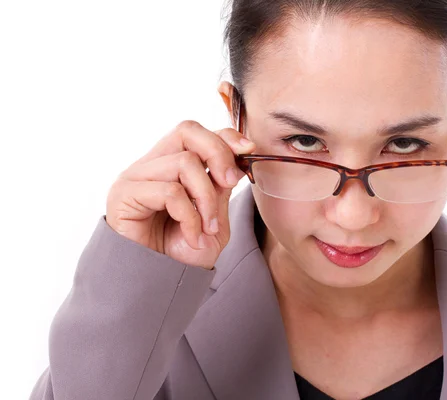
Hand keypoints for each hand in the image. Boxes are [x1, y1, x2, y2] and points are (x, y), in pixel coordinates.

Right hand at [106, 120, 254, 268]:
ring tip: (208, 228)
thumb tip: (239, 155)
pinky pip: (170, 192)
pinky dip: (189, 216)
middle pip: (187, 131)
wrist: (161, 284)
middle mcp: (151, 165)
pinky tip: (191, 236)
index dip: (224, 136)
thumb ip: (220, 185)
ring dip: (206, 198)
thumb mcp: (214, 216)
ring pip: (184, 163)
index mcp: (170, 164)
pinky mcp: (124, 195)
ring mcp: (135, 177)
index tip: (248, 150)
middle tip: (232, 182)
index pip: (195, 132)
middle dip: (218, 153)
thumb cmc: (184, 252)